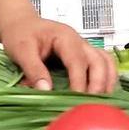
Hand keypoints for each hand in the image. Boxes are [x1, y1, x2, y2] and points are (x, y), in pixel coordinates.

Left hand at [0, 14, 118, 94]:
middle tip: (91, 105)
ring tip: (100, 102)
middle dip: (98, 85)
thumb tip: (46, 90)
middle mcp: (79, 42)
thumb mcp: (21, 50)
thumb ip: (33, 70)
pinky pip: (104, 65)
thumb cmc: (21, 33)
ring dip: (107, 82)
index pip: (78, 61)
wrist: (21, 24)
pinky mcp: (84, 56)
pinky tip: (101, 94)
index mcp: (65, 37)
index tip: (76, 101)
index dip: (79, 82)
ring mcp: (84, 48)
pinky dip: (106, 79)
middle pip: (99, 62)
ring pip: (106, 63)